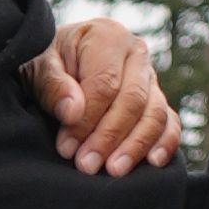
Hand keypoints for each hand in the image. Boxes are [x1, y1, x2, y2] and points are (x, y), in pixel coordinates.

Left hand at [32, 17, 177, 176]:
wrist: (57, 64)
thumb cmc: (46, 64)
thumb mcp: (38, 68)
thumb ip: (52, 86)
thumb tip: (73, 112)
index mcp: (107, 36)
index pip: (105, 84)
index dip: (87, 119)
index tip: (67, 148)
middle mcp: (136, 54)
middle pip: (133, 100)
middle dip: (109, 137)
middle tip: (87, 165)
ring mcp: (151, 78)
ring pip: (155, 114)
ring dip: (135, 146)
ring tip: (114, 172)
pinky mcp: (157, 100)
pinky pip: (170, 123)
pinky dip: (165, 143)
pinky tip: (152, 163)